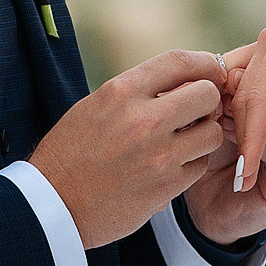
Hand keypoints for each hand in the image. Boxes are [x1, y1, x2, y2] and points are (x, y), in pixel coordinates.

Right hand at [29, 49, 228, 247]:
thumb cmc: (70, 153)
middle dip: (207, 102)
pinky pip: (200, 165)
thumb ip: (135, 92)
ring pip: (212, 133)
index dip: (204, 63)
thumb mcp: (94, 107)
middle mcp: (143, 119)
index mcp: (120, 92)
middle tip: (197, 112)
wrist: (52, 204)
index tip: (211, 71)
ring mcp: (158, 155)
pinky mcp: (166, 186)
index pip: (179, 61)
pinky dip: (192, 164)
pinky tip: (172, 166)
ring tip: (183, 142)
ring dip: (203, 136)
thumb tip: (180, 82)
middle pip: (207, 95)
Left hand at [180, 70, 265, 242]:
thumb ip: (233, 89)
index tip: (229, 72)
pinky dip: (256, 144)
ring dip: (260, 117)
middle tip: (228, 88)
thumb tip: (228, 65)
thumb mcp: (223, 110)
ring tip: (224, 112)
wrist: (206, 202)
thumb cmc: (216, 149)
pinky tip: (228, 136)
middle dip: (265, 91)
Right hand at [224, 0, 265, 192]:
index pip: (260, 97)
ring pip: (243, 93)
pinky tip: (246, 144)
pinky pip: (252, 87)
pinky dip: (248, 114)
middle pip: (244, 97)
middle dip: (241, 140)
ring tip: (242, 172)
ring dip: (239, 129)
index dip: (252, 138)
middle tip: (242, 184)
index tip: (248, 175)